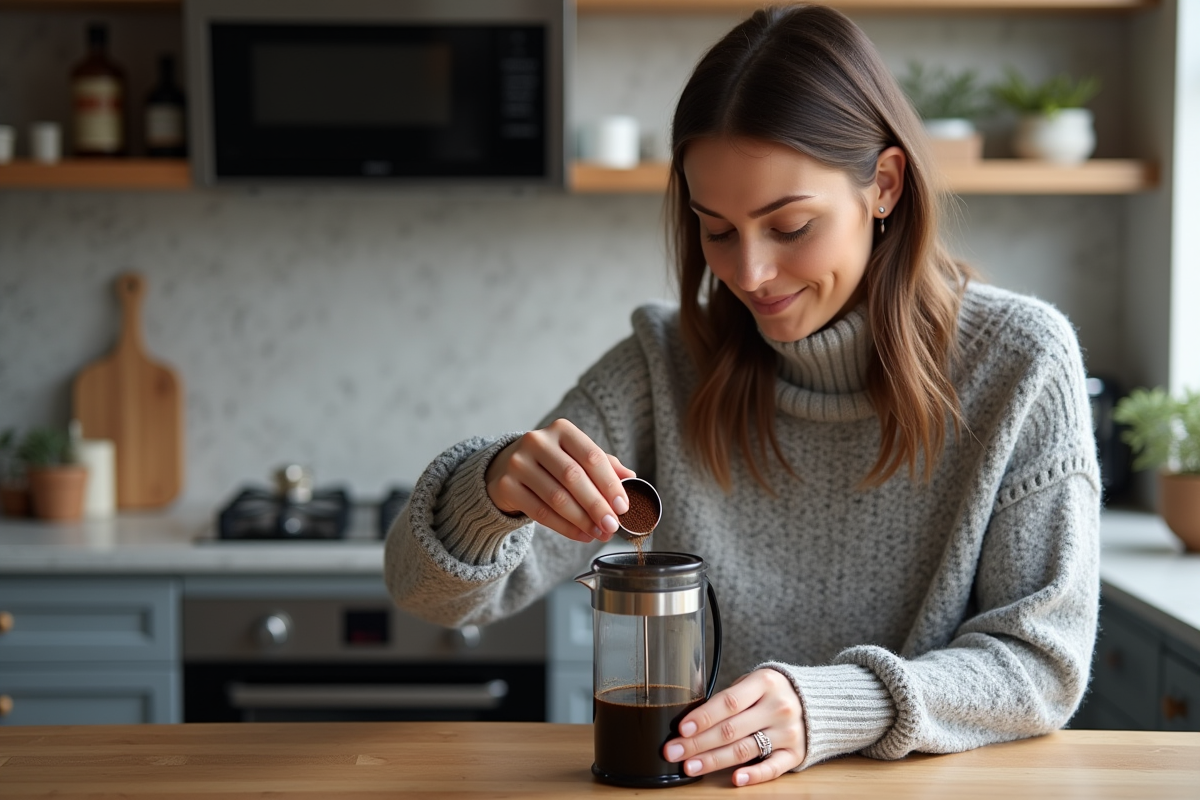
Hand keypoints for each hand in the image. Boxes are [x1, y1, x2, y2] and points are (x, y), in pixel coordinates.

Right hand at [484, 418, 635, 542]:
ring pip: (556, 497)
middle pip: (573, 477)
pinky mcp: (506, 485)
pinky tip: (581, 535)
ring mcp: (518, 463)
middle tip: (612, 525)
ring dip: (582, 520)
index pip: (591, 456)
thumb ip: (603, 465)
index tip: (624, 506)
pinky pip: (540, 512)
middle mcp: (538, 441)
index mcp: (562, 430)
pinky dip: (564, 527)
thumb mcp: (576, 456)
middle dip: (597, 505)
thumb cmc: (552, 463)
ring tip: (599, 533)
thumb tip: (632, 478)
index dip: (610, 483)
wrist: (507, 468)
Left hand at [663, 669, 805, 786]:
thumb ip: (730, 699)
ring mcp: (788, 732)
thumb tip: (692, 722)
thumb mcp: (754, 683)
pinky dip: (754, 775)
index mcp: (765, 683)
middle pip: (731, 729)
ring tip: (690, 766)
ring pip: (745, 749)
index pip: (728, 702)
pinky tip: (735, 779)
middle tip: (673, 751)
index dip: (703, 717)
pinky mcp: (795, 754)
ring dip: (714, 760)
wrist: (818, 701)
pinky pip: (772, 768)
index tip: (681, 729)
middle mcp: (778, 707)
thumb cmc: (774, 692)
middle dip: (698, 742)